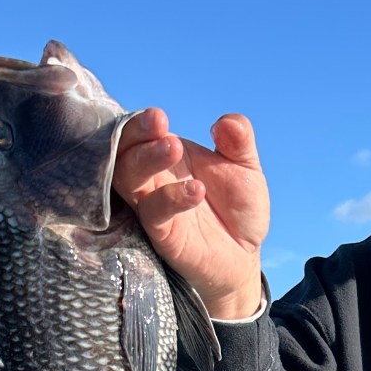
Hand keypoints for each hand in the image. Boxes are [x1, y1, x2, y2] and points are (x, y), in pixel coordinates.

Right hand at [113, 109, 269, 318]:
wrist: (245, 254)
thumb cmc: (238, 208)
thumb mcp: (246, 168)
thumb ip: (239, 142)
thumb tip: (228, 122)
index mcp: (168, 156)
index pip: (140, 133)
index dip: (141, 123)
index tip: (159, 117)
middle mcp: (154, 179)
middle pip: (124, 152)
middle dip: (136, 134)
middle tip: (161, 125)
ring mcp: (154, 206)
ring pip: (128, 180)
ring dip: (146, 160)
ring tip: (174, 148)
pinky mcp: (163, 234)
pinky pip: (154, 214)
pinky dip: (171, 198)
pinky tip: (196, 190)